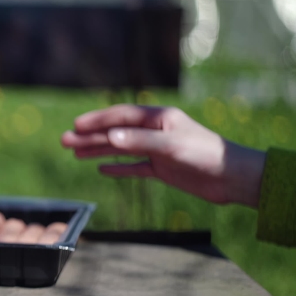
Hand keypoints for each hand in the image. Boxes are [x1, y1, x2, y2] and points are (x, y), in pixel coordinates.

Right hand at [61, 105, 265, 206]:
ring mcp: (157, 150)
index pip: (120, 117)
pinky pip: (134, 167)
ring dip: (97, 150)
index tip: (75, 125)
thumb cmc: (205, 155)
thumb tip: (109, 138)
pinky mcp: (162, 168)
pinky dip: (117, 168)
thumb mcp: (170, 147)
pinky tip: (101, 169)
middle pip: (116, 133)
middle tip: (63, 140)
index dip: (96, 120)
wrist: (232, 178)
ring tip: (74, 153)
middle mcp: (156, 132)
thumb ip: (138, 142)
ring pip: (120, 149)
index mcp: (159, 118)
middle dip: (89, 136)